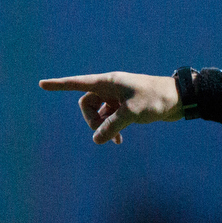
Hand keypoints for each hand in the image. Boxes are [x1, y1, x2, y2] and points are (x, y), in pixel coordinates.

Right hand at [39, 71, 182, 144]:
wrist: (179, 99)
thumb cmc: (156, 99)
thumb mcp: (132, 113)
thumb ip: (112, 126)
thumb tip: (97, 140)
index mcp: (108, 82)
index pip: (77, 83)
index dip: (59, 85)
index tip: (42, 84)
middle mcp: (111, 87)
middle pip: (87, 104)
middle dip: (91, 120)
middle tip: (102, 133)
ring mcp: (119, 97)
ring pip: (100, 113)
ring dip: (103, 126)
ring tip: (116, 140)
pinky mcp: (127, 106)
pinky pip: (111, 117)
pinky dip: (112, 128)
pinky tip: (119, 140)